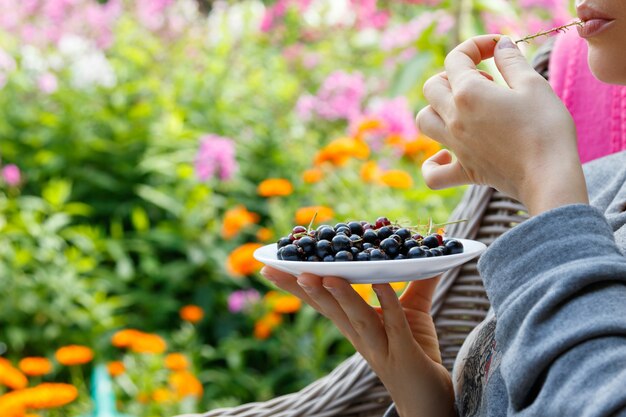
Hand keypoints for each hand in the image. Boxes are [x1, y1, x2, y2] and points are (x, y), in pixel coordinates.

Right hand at [261, 266, 454, 416]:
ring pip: (357, 318)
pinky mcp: (405, 354)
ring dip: (340, 297)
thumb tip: (426, 252)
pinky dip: (387, 304)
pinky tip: (379, 284)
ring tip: (324, 277)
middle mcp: (361, 337)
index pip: (321, 302)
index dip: (296, 286)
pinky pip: (395, 325)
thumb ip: (417, 282)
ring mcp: (381, 347)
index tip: (270, 267)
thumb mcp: (413, 312)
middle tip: (280, 268)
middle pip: (329, 309)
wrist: (430, 400)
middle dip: (304, 289)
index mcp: (354, 326)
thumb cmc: (416, 352)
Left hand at [417, 35, 588, 215]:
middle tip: (483, 81)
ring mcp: (455, 146)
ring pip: (425, 121)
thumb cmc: (545, 127)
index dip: (475, 46)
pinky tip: (446, 155)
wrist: (548, 175)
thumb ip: (511, 61)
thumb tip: (500, 44)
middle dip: (453, 76)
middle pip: (432, 87)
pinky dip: (433, 164)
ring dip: (437, 110)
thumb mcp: (533, 85)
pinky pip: (433, 172)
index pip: (456, 58)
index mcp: (468, 92)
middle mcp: (454, 118)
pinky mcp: (464, 171)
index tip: (497, 48)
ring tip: (464, 111)